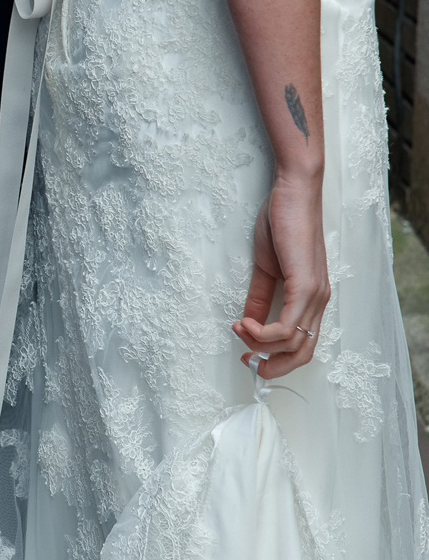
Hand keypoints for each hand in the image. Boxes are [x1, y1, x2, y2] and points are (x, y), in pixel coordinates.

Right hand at [232, 175, 329, 378]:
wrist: (293, 193)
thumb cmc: (281, 223)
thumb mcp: (266, 267)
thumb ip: (260, 296)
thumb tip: (249, 324)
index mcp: (312, 297)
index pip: (302, 343)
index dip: (276, 357)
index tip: (247, 353)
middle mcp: (319, 300)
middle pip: (303, 353)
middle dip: (273, 365)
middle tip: (247, 361)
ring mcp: (315, 294)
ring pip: (294, 343)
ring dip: (260, 344)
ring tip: (239, 329)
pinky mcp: (306, 286)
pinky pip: (288, 326)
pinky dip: (264, 333)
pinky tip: (246, 323)